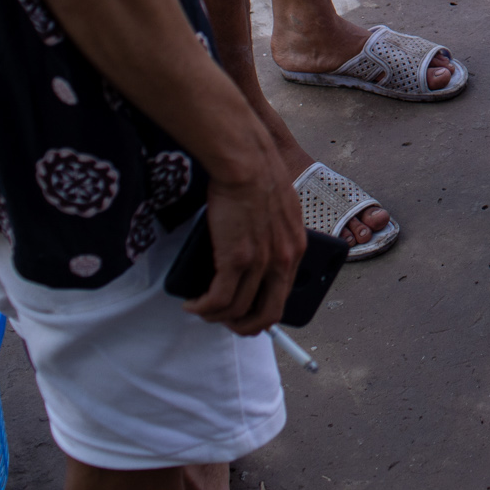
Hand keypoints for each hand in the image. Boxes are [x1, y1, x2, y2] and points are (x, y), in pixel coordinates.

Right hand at [187, 170, 305, 334]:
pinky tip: (193, 304)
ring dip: (215, 317)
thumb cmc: (260, 174)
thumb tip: (258, 248)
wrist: (247, 162)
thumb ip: (276, 233)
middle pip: (267, 314)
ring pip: (237, 311)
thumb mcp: (282, 209)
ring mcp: (260, 262)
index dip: (263, 311)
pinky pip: (218, 300)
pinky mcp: (236, 259)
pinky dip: (203, 308)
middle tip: (226, 323)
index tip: (247, 313)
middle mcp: (282, 260)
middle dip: (244, 327)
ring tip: (202, 310)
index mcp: (296, 248)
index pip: (284, 295)